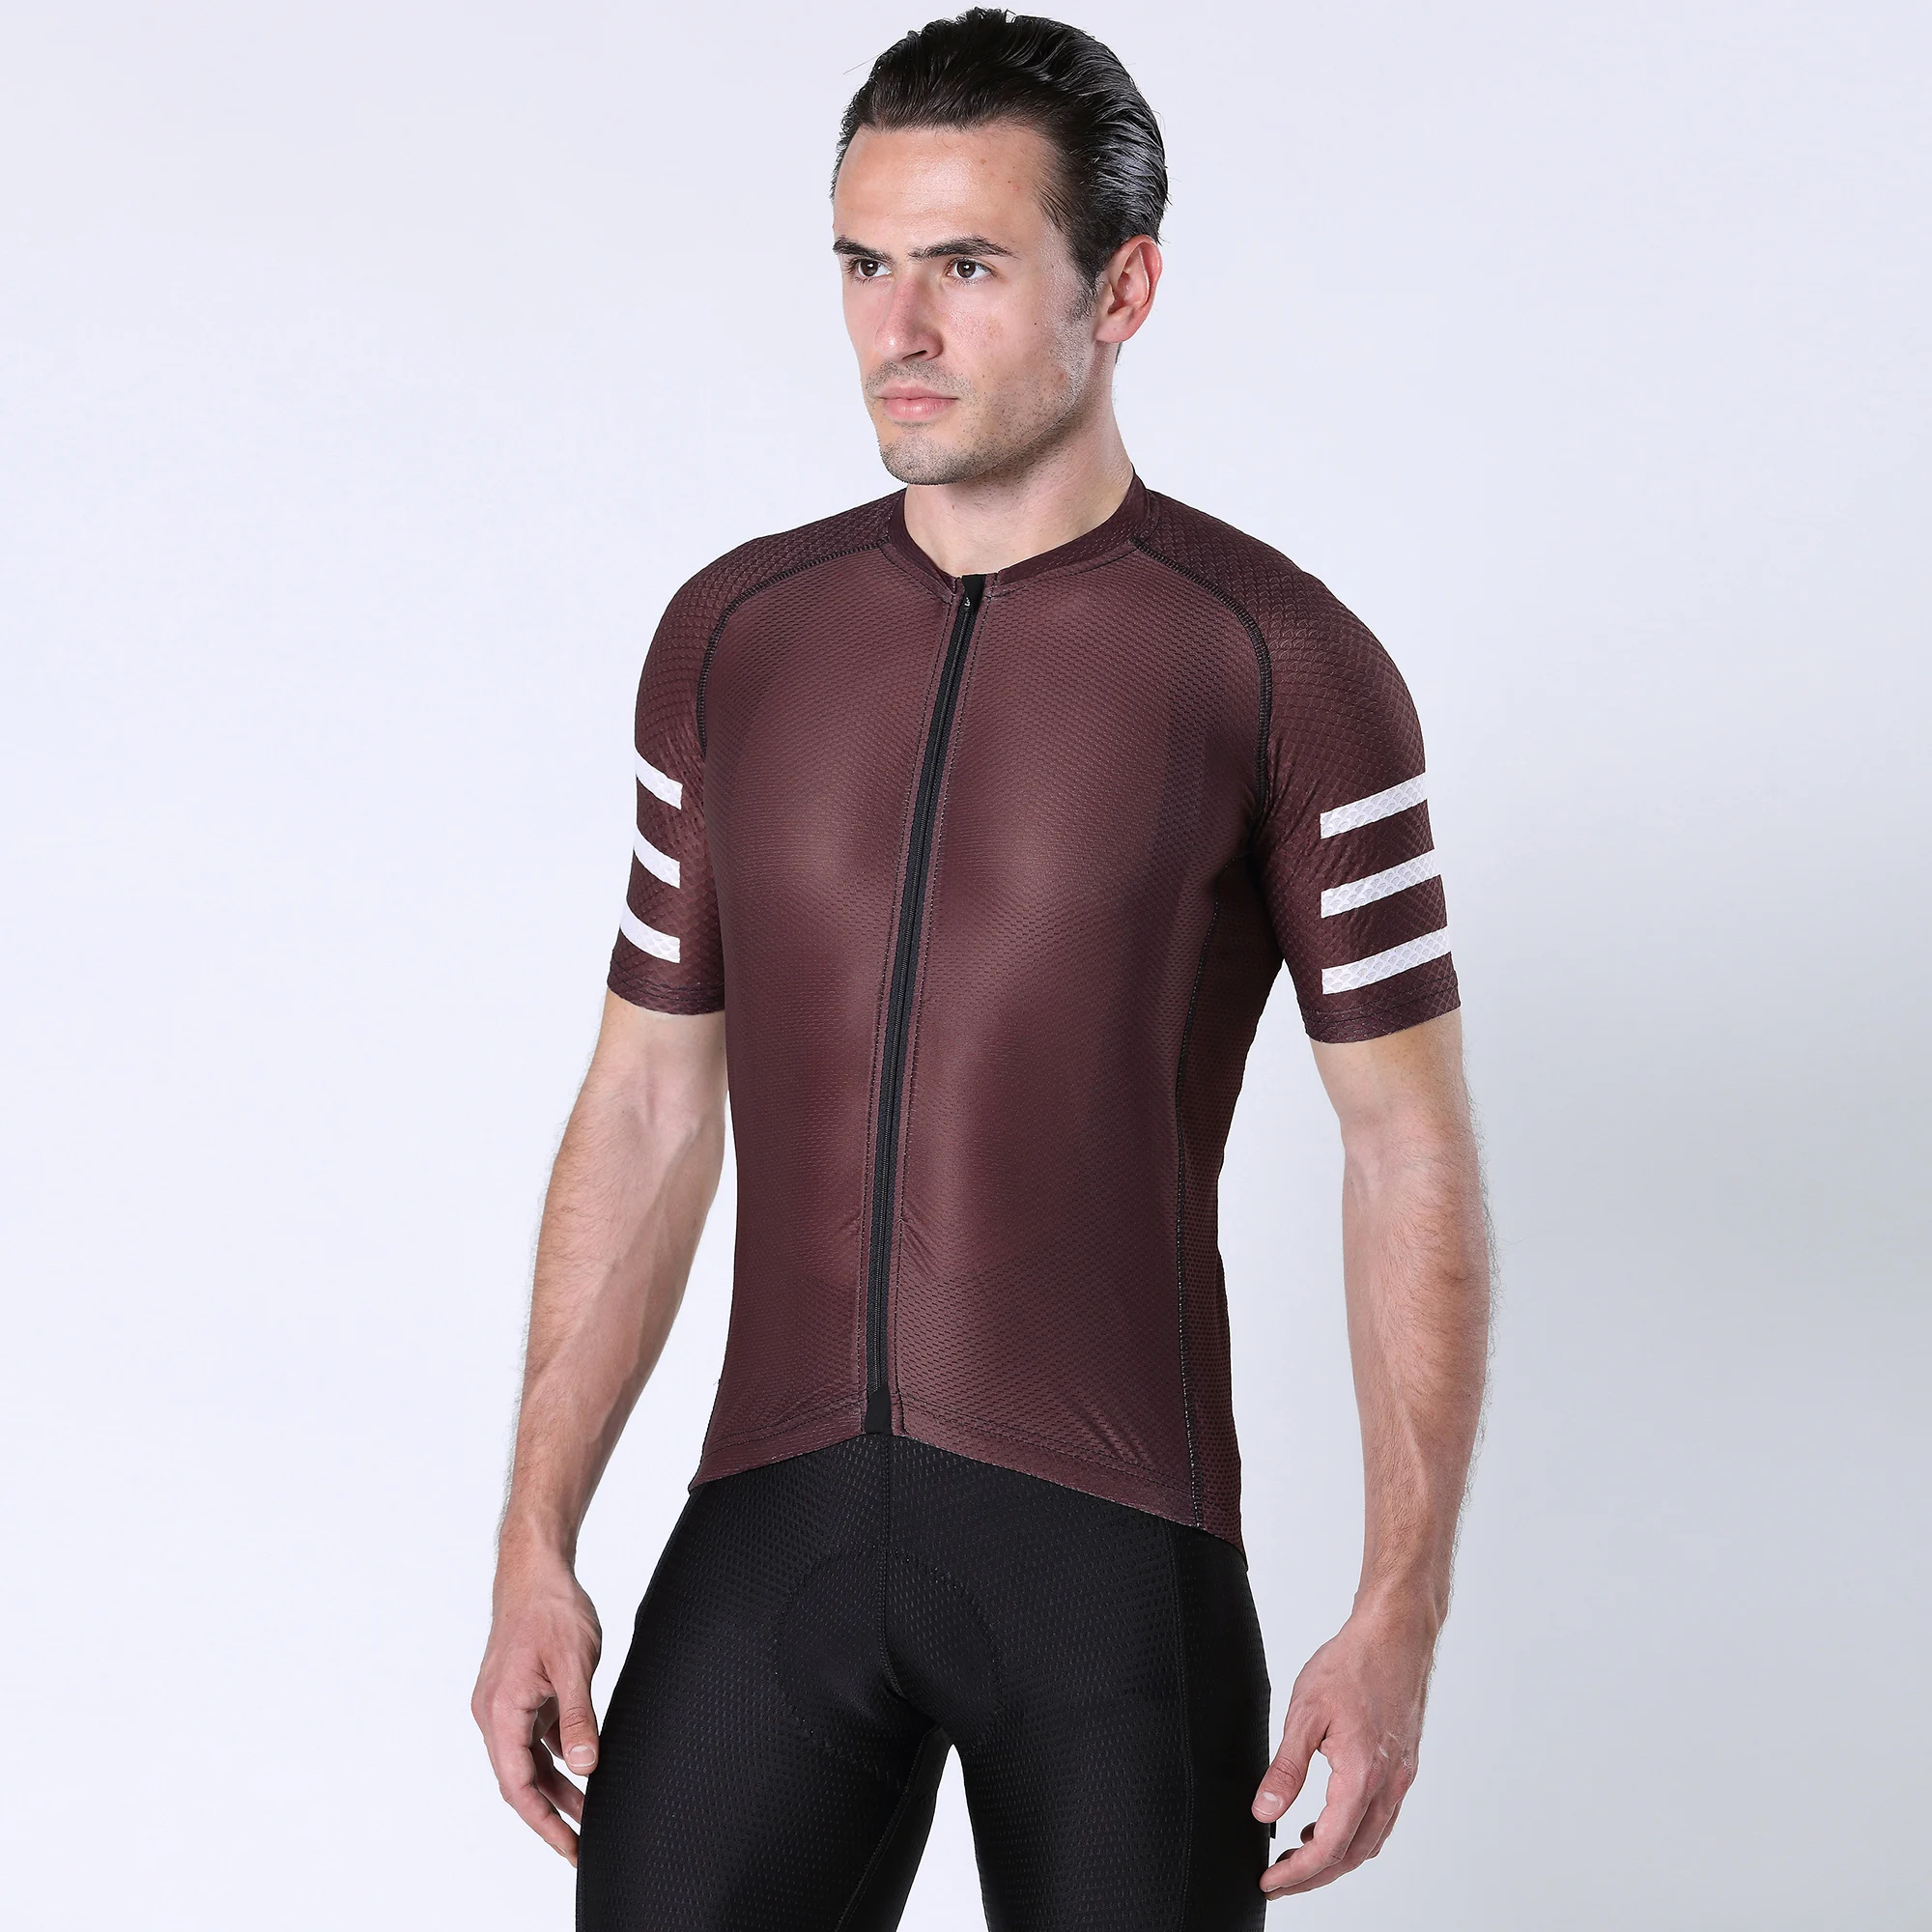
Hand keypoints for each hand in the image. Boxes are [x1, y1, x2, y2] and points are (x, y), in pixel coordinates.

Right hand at [472, 1552, 603, 1863]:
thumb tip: (585, 1765)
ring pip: (529, 1761)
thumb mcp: (574, 1664)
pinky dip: (556, 1758)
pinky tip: (581, 1772)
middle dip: (552, 1815)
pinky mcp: (520, 1694)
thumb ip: (578, 1718)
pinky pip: (535, 1738)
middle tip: (583, 1845)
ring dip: (557, 1788)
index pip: (518, 1785)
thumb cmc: (550, 1608)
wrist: (536, 1569)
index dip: (544, 1822)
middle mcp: (495, 1714)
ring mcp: (506, 1704)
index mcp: (500, 1711)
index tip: (570, 1848)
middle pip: (520, 1780)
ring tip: (590, 1815)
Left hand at [1251, 1603, 1433, 1897]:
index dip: (1298, 1874)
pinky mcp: (1404, 1767)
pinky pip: (1381, 1818)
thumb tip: (1264, 1811)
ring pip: (1370, 1841)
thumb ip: (1286, 1768)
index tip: (1270, 1882)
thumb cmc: (1353, 1664)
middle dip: (1314, 1876)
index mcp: (1362, 1775)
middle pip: (1353, 1855)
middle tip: (1280, 1880)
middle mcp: (1388, 1785)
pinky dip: (1354, 1834)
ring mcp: (1401, 1778)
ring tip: (1297, 1856)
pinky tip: (1329, 1821)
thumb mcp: (1305, 1712)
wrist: (1395, 1635)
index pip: (1329, 1847)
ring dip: (1336, 1858)